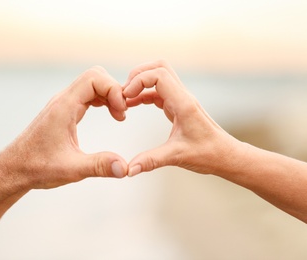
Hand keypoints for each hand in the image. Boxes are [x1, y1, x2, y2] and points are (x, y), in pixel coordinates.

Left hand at [0, 66, 127, 188]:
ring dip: (109, 94)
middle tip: (121, 114)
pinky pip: (87, 94)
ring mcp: (63, 104)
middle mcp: (63, 100)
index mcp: (64, 107)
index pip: (94, 78)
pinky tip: (109, 114)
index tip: (121, 113)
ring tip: (118, 116)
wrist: (15, 169)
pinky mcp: (64, 111)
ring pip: (92, 83)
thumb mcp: (71, 169)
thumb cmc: (37, 167)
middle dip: (114, 90)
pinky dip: (102, 100)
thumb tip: (125, 168)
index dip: (113, 90)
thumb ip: (99, 166)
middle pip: (95, 76)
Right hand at [123, 60, 237, 175]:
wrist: (226, 156)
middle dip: (138, 75)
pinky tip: (133, 105)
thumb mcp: (177, 157)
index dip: (139, 81)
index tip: (126, 97)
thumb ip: (151, 161)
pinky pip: (159, 92)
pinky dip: (144, 94)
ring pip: (159, 77)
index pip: (159, 75)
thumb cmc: (207, 154)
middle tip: (124, 92)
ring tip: (125, 100)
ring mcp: (181, 100)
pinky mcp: (178, 107)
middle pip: (159, 67)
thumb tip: (128, 170)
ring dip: (141, 83)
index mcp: (183, 104)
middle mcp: (183, 97)